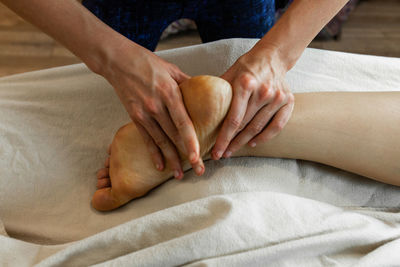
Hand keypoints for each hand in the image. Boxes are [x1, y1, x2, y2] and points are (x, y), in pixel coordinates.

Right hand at [99, 40, 203, 178]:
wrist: (117, 60)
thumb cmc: (147, 62)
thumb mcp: (172, 69)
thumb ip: (189, 83)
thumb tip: (206, 93)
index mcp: (169, 93)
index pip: (183, 123)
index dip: (191, 142)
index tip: (198, 157)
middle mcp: (156, 106)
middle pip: (174, 136)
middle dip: (187, 156)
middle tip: (198, 171)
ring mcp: (144, 113)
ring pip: (160, 141)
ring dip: (170, 160)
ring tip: (178, 175)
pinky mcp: (134, 116)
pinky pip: (146, 138)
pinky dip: (153, 153)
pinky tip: (159, 166)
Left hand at [212, 46, 294, 158]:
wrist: (273, 57)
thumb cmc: (246, 67)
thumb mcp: (228, 74)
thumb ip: (215, 90)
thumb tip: (194, 107)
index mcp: (246, 84)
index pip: (233, 119)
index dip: (223, 139)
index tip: (216, 152)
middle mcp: (263, 91)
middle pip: (245, 126)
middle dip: (231, 143)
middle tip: (221, 154)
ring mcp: (278, 97)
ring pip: (259, 128)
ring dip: (244, 142)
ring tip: (233, 150)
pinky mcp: (288, 101)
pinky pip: (277, 126)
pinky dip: (265, 137)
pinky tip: (252, 143)